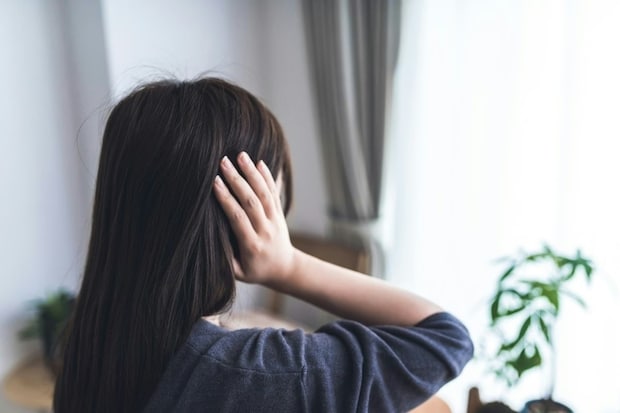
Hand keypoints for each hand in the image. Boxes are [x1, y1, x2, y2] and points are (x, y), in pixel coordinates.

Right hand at [213, 152, 296, 284]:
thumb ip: (224, 260)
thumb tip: (204, 241)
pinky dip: (267, 177)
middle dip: (237, 180)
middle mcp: (265, 230)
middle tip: (223, 162)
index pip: (238, 218)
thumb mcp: (237, 273)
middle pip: (251, 202)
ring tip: (241, 155)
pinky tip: (259, 162)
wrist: (284, 269)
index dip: (226, 199)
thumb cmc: (254, 270)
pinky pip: (274, 193)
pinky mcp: (280, 213)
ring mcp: (275, 220)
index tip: (214, 182)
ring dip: (252, 173)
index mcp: (252, 245)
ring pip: (264, 194)